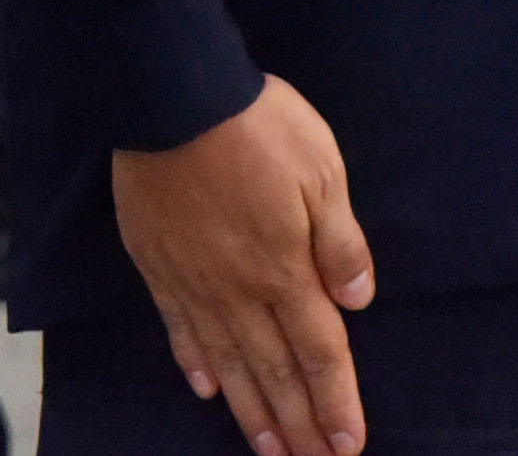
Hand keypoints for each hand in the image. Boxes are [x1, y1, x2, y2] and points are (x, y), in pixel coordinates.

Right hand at [110, 75, 376, 455]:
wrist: (172, 98)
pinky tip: (208, 391)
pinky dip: (197, 366)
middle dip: (299, 425)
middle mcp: (240, 292)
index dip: (336, 402)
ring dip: (253, 412)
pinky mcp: (160, 268)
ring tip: (270, 451)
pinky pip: (180, 331)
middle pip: (275, 372)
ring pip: (229, 365)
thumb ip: (340, 241)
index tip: (349, 445)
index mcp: (286, 269)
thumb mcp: (323, 169)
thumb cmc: (258, 127)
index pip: (319, 352)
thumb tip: (357, 303)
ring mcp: (195, 284)